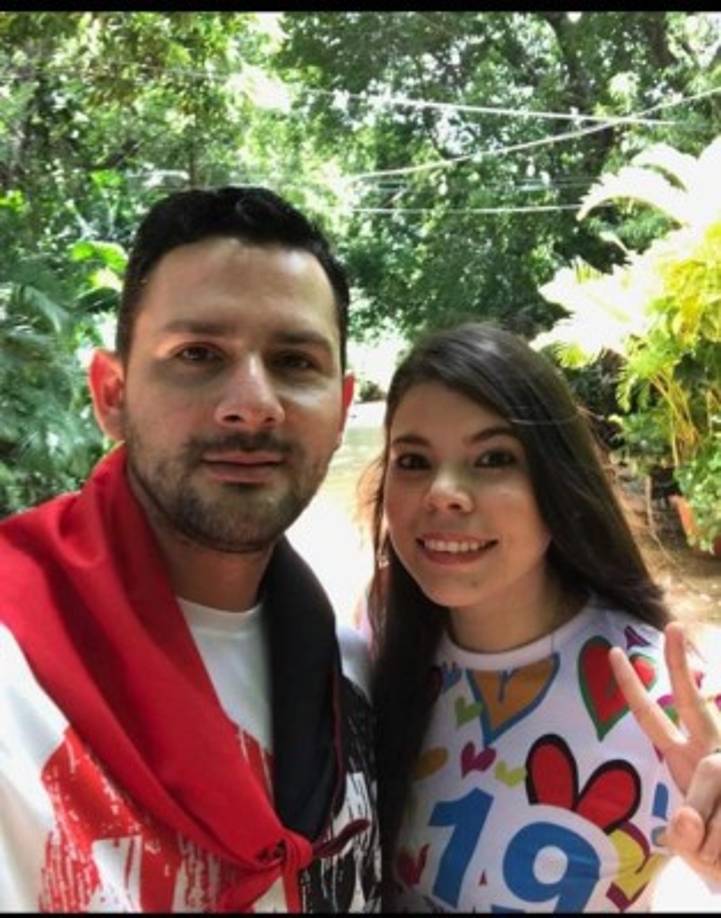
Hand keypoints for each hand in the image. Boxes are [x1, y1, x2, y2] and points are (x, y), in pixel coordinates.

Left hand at [609, 620, 720, 876]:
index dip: (632, 688)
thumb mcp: (694, 852)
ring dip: (713, 826)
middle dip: (679, 664)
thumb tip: (686, 820)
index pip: (651, 717)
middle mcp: (711, 749)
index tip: (615, 653)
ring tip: (715, 851)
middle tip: (672, 625)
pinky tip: (720, 845)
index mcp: (685, 759)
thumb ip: (685, 837)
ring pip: (714, 771)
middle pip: (692, 700)